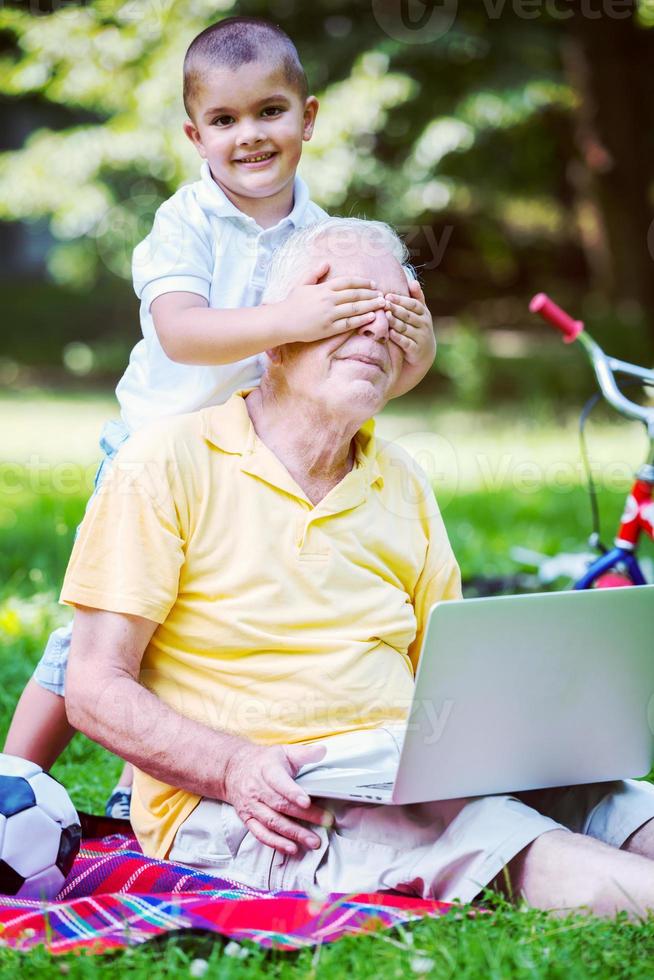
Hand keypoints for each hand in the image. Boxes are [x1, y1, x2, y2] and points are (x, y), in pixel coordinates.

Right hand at [223, 741, 329, 854]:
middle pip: (280, 805)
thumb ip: (304, 752)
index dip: (293, 793)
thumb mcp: (283, 751)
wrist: (234, 770)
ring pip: (272, 822)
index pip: (280, 782)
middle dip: (304, 816)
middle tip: (325, 822)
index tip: (307, 802)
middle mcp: (257, 789)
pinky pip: (261, 833)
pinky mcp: (248, 819)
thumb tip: (323, 750)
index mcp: (267, 770)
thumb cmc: (264, 762)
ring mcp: (251, 806)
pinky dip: (276, 843)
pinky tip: (291, 848)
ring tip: (312, 841)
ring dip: (293, 834)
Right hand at [280, 262, 386, 342]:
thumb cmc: (291, 303)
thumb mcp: (302, 284)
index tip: (373, 284)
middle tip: (383, 294)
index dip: (363, 282)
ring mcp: (329, 315)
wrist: (281, 322)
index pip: (348, 282)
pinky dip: (362, 319)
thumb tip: (326, 262)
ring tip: (381, 304)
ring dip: (371, 305)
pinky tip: (372, 316)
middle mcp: (328, 300)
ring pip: (355, 308)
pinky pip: (349, 323)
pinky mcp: (328, 329)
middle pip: (355, 295)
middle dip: (371, 294)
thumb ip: (315, 273)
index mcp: (323, 288)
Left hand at [386, 280, 436, 397]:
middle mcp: (424, 324)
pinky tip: (390, 333)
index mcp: (424, 313)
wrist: (424, 353)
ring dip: (396, 322)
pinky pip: (406, 343)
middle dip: (396, 309)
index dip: (401, 300)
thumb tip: (413, 281)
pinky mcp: (416, 350)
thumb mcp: (420, 313)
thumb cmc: (418, 327)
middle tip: (383, 303)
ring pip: (406, 328)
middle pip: (408, 315)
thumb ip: (416, 297)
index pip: (413, 304)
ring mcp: (421, 337)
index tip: (388, 295)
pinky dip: (398, 338)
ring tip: (385, 316)